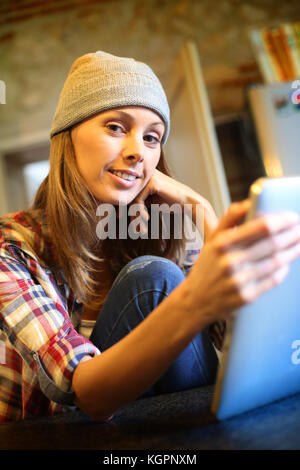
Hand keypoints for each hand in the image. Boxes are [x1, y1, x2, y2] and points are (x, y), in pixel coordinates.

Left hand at [130, 169, 217, 238]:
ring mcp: (147, 177)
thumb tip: (116, 214)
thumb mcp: (149, 206)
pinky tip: (147, 221)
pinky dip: (140, 213)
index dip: (125, 212)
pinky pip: (138, 200)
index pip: (127, 196)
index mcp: (141, 180)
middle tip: (136, 231)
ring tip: (141, 231)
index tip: (131, 227)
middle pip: (127, 198)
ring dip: (136, 218)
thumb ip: (136, 206)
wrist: (188, 204)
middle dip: (131, 217)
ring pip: (132, 201)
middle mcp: (142, 176)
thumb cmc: (170, 206)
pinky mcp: (152, 183)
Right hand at [185, 200, 299, 324]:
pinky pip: (272, 280)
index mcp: (223, 243)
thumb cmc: (206, 268)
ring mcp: (239, 280)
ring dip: (292, 252)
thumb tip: (249, 202)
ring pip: (275, 262)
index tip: (292, 217)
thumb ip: (230, 218)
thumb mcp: (212, 240)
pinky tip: (286, 263)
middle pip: (272, 244)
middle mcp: (231, 261)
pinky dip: (282, 270)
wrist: (194, 301)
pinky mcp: (246, 297)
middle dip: (291, 235)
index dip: (282, 221)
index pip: (261, 227)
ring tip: (298, 244)